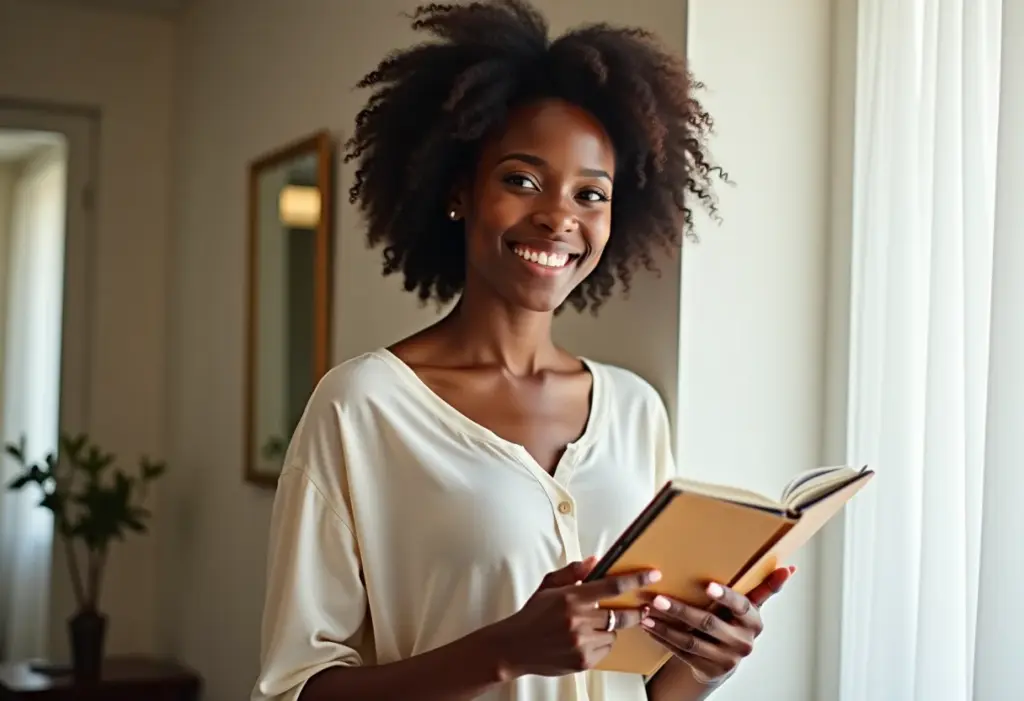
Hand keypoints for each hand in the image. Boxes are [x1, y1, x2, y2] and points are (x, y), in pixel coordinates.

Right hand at [488, 556, 660, 678]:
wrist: (514, 648)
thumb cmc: (532, 615)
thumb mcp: (549, 586)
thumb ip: (573, 572)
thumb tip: (596, 560)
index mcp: (571, 598)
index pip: (612, 586)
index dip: (635, 579)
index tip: (653, 575)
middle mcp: (578, 620)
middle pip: (621, 613)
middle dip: (635, 610)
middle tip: (642, 607)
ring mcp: (581, 643)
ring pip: (613, 632)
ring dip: (609, 627)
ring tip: (591, 626)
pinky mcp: (583, 661)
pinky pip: (606, 649)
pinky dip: (601, 643)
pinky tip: (583, 640)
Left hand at [640, 566, 794, 684]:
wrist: (726, 659)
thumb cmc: (735, 622)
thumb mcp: (750, 607)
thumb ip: (764, 588)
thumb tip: (788, 569)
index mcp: (753, 622)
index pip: (740, 606)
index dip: (725, 596)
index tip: (708, 585)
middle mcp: (742, 642)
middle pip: (708, 623)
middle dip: (680, 610)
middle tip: (658, 598)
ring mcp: (725, 659)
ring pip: (691, 640)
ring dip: (665, 626)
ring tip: (647, 612)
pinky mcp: (708, 670)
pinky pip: (682, 652)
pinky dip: (663, 639)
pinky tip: (649, 627)